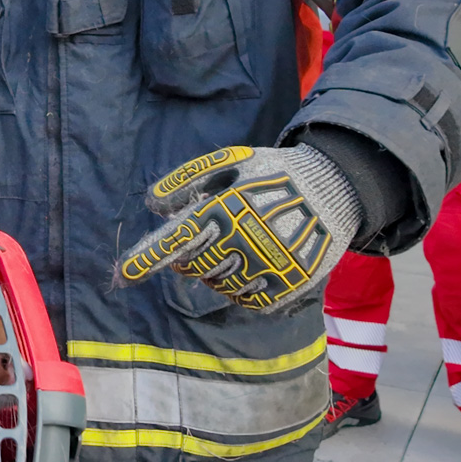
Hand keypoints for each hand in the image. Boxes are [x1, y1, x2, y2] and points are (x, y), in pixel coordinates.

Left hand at [114, 144, 361, 312]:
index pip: (178, 239)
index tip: (124, 274)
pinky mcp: (288, 287)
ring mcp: (269, 267)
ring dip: (215, 270)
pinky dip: (241, 286)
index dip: (147, 258)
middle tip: (206, 238)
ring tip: (235, 246)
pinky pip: (248, 300)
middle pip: (194, 266)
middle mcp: (247, 242)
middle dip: (188, 256)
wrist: (336, 189)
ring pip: (219, 285)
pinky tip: (252, 264)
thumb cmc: (275, 173)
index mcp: (229, 208)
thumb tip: (153, 204)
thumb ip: (190, 179)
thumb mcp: (233, 161)